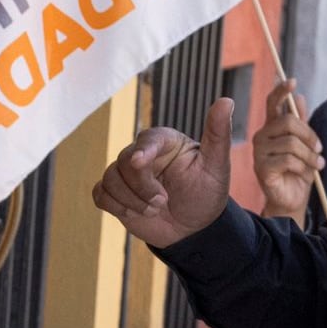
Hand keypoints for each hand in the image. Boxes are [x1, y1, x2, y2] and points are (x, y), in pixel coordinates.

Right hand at [92, 98, 234, 248]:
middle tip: (163, 202)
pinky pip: (100, 194)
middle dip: (142, 188)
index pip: (147, 140)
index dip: (143, 151)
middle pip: (124, 161)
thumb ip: (218, 134)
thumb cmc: (206, 193)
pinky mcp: (115, 192)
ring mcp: (126, 173)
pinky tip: (135, 212)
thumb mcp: (217, 166)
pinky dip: (115, 206)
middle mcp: (142, 152)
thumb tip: (226, 100)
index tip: (140, 163)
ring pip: (110, 179)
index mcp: (164, 141)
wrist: (193, 227)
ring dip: (131, 201)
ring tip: (154, 210)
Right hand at [252, 78, 322, 219]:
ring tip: (317, 165)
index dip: (281, 91)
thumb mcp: (305, 145)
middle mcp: (261, 136)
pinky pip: (287, 160)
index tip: (292, 81)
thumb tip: (299, 97)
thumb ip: (301, 123)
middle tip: (319, 149)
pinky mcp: (261, 168)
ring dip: (310, 156)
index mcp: (271, 128)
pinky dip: (302, 167)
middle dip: (309, 136)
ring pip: (291, 143)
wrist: (292, 199)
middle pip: (288, 123)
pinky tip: (304, 174)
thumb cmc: (298, 171)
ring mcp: (259, 153)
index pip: (272, 103)